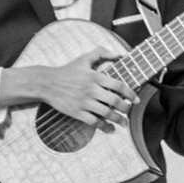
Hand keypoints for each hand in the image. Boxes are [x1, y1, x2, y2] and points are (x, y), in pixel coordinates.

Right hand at [7, 47, 130, 129]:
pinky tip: (110, 129)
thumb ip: (101, 53)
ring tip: (124, 122)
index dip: (131, 94)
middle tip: (129, 110)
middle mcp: (91, 90)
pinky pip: (94, 122)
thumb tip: (119, 54)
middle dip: (126, 108)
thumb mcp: (84, 58)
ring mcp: (84, 102)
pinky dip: (104, 127)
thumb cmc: (67, 71)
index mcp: (95, 76)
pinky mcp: (77, 112)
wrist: (47, 83)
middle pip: (115, 101)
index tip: (136, 100)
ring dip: (118, 119)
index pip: (118, 85)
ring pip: (106, 113)